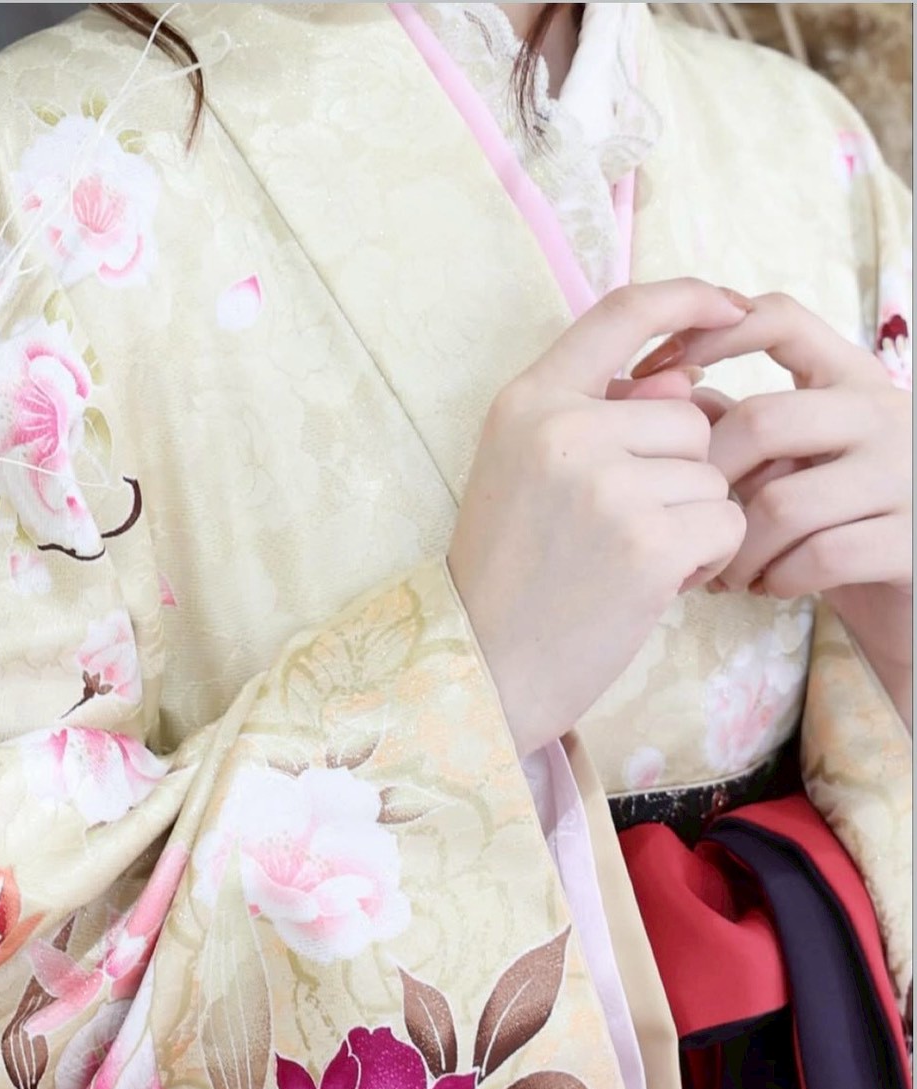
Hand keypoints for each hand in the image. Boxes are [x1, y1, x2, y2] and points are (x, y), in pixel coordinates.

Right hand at [448, 279, 748, 757]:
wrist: (482, 667)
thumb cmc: (507, 574)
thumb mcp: (525, 472)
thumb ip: (598, 415)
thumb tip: (686, 380)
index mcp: (527, 402)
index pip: (621, 310)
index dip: (687, 298)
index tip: (729, 308)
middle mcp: (564, 430)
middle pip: (687, 416)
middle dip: (678, 473)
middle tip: (626, 528)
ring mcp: (605, 485)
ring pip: (710, 474)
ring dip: (690, 521)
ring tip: (629, 561)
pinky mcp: (646, 542)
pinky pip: (724, 522)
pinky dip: (706, 558)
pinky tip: (656, 584)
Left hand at [635, 292, 912, 725]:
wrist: (907, 596)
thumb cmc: (832, 523)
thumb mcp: (786, 462)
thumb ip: (731, 424)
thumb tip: (648, 388)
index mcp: (849, 378)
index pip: (779, 319)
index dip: (707, 334)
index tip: (654, 369)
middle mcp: (884, 413)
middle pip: (762, 422)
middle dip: (707, 484)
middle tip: (691, 523)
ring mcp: (905, 475)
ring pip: (781, 504)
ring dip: (736, 550)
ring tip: (727, 572)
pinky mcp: (910, 540)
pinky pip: (817, 557)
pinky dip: (777, 580)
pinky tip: (770, 587)